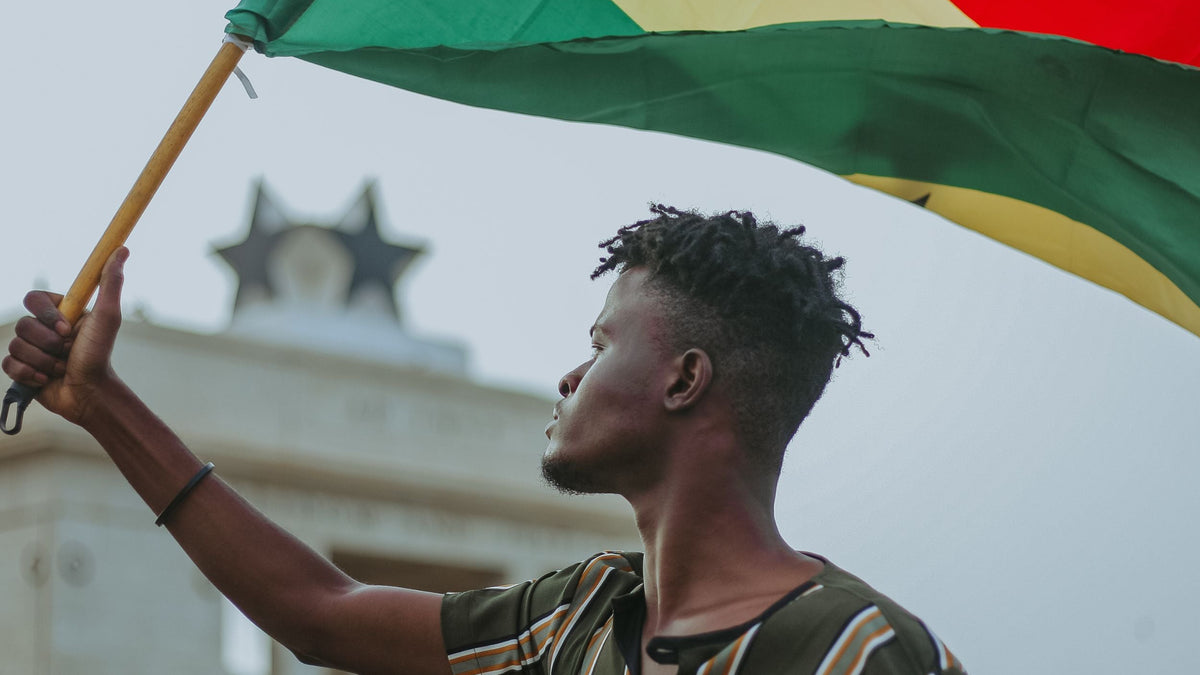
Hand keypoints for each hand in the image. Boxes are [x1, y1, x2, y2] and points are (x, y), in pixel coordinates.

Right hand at [3, 247, 128, 424]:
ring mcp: (31, 348)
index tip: (67, 329)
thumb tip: (122, 249)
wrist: (89, 393)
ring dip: (43, 361)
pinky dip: (29, 374)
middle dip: (47, 343)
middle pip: (22, 324)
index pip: (33, 298)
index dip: (46, 315)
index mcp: (60, 312)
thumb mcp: (108, 317)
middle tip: (67, 352)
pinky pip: (8, 364)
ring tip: (61, 367)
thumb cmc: (99, 354)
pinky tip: (47, 380)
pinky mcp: (22, 369)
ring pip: (16, 345)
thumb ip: (111, 282)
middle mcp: (44, 328)